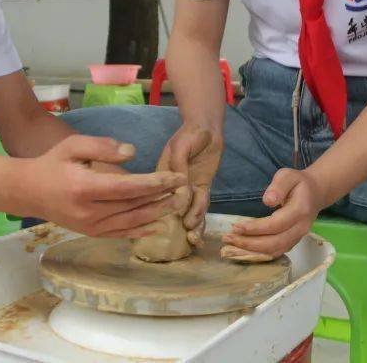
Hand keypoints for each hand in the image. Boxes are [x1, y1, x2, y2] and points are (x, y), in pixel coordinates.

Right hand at [21, 134, 187, 237]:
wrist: (28, 191)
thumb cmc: (52, 163)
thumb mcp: (73, 146)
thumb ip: (102, 147)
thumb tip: (132, 152)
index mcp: (85, 188)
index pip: (128, 188)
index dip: (155, 183)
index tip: (176, 176)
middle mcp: (89, 212)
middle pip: (134, 206)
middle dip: (162, 197)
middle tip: (185, 188)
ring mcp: (89, 227)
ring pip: (130, 222)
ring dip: (157, 214)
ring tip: (177, 204)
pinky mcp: (90, 233)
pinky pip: (120, 234)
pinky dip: (140, 230)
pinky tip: (157, 225)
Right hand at [158, 125, 222, 244]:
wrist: (206, 129)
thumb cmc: (189, 135)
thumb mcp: (180, 147)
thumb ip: (179, 167)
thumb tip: (180, 191)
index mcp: (162, 175)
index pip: (160, 195)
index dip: (162, 211)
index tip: (166, 225)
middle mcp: (172, 185)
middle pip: (174, 207)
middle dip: (178, 223)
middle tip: (187, 235)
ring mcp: (188, 187)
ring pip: (189, 209)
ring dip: (192, 224)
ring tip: (194, 237)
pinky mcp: (202, 188)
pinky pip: (202, 204)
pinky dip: (201, 216)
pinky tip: (200, 230)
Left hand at [221, 168, 324, 257]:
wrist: (315, 193)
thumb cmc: (298, 182)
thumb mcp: (288, 176)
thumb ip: (278, 186)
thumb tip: (267, 201)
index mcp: (299, 211)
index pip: (276, 225)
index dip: (255, 228)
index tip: (236, 226)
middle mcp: (301, 228)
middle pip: (275, 242)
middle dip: (249, 243)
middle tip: (228, 238)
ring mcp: (298, 237)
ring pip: (275, 250)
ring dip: (252, 251)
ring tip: (232, 244)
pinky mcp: (293, 241)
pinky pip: (276, 252)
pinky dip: (259, 254)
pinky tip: (243, 250)